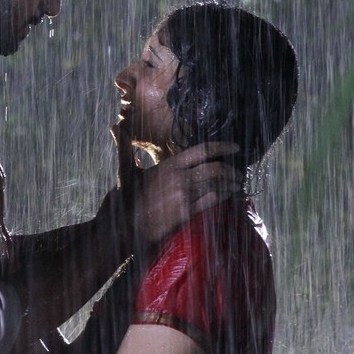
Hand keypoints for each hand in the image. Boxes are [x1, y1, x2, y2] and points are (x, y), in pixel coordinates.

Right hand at [109, 124, 242, 247]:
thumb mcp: (126, 170)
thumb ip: (124, 147)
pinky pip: (212, 201)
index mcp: (168, 165)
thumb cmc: (124, 198)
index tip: (235, 148)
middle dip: (231, 169)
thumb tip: (113, 126)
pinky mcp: (186, 213)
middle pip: (215, 169)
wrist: (123, 226)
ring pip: (216, 185)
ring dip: (231, 184)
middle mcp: (179, 179)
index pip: (201, 151)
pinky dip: (223, 197)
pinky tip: (229, 196)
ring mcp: (184, 197)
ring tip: (238, 183)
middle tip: (240, 171)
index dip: (222, 147)